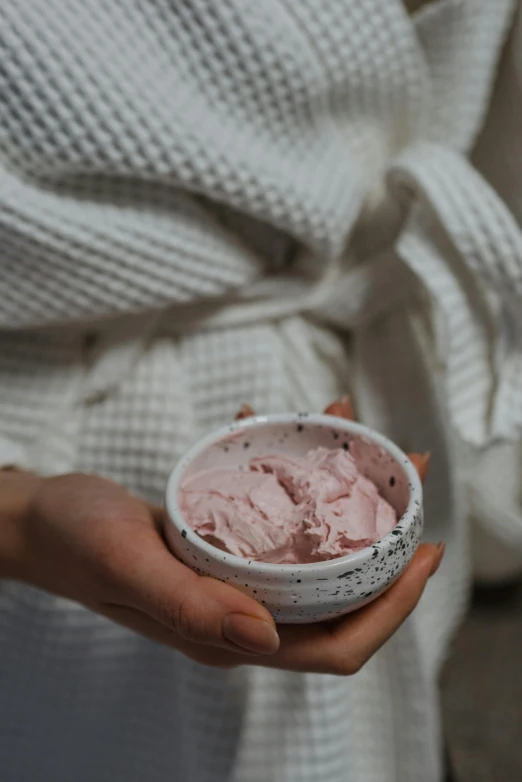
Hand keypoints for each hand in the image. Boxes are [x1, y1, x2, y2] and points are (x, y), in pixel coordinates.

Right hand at [0, 395, 441, 673]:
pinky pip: (282, 520)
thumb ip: (193, 605)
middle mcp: (243, 615)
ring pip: (317, 552)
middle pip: (341, 596)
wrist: (44, 521)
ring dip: (349, 498)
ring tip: (364, 439)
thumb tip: (268, 639)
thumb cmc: (78, 541)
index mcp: (228, 636)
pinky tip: (297, 430)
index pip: (334, 647)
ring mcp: (237, 583)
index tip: (426, 552)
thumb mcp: (128, 563)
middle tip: (411, 475)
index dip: (392, 609)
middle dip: (389, 542)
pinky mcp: (226, 550)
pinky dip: (300, 477)